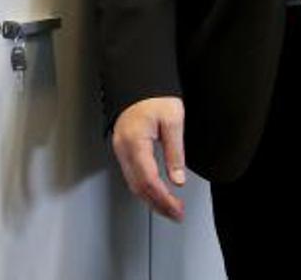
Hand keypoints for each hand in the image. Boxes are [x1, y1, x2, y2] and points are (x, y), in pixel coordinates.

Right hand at [112, 96, 186, 221]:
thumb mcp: (173, 120)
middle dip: (158, 204)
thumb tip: (178, 179)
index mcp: (134, 142)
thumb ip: (175, 151)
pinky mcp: (125, 152)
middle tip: (176, 214)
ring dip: (151, 200)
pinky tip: (157, 195)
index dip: (162, 197)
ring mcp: (122, 152)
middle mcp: (124, 151)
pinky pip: (133, 177)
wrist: (139, 86)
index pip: (147, 179)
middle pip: (139, 187)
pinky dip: (146, 190)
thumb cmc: (155, 97)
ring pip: (134, 185)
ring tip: (170, 209)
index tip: (176, 208)